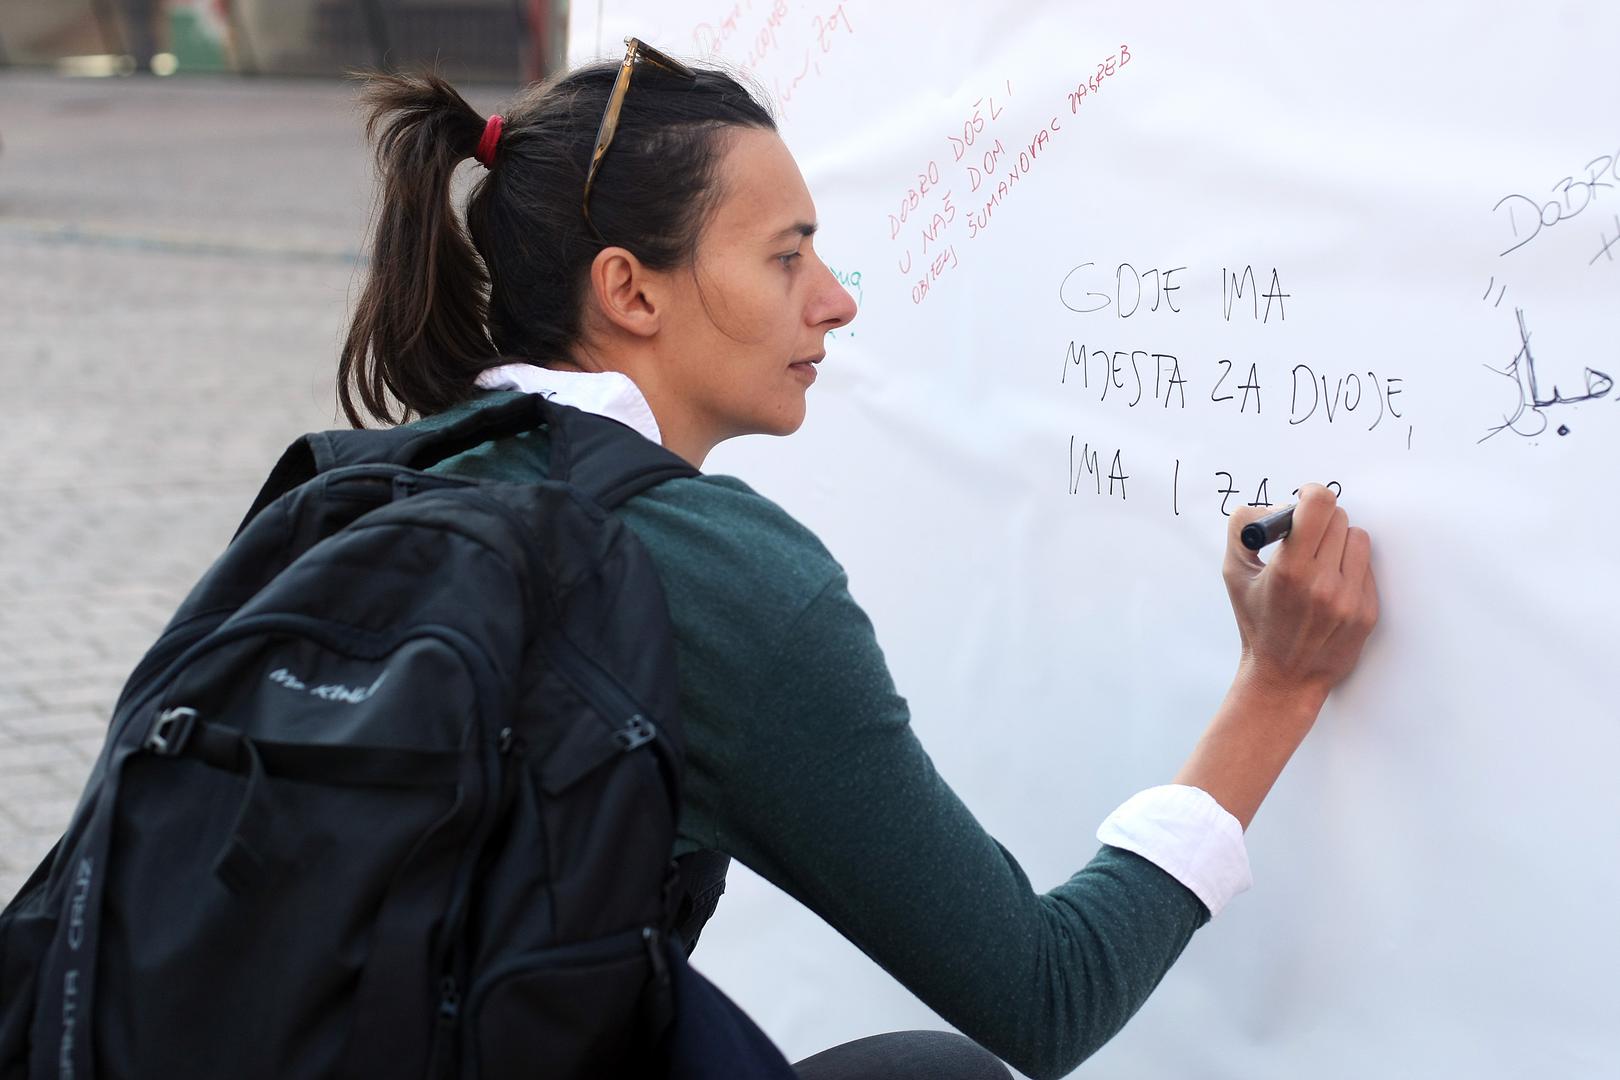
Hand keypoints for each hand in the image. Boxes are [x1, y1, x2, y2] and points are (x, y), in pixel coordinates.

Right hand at [1223, 484, 1379, 705]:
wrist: (1284, 677)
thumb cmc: (1257, 623)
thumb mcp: (1233, 574)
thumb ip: (1243, 529)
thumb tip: (1271, 506)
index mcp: (1289, 571)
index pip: (1319, 506)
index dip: (1311, 494)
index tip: (1303, 500)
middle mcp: (1323, 584)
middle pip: (1338, 518)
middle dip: (1319, 522)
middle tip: (1304, 539)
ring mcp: (1350, 599)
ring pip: (1357, 538)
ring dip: (1338, 543)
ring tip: (1320, 563)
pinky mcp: (1368, 611)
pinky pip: (1367, 566)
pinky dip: (1349, 568)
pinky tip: (1331, 587)